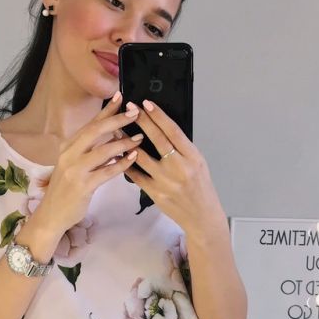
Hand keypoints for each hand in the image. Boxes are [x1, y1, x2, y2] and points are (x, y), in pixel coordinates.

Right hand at [36, 95, 142, 233]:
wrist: (52, 214)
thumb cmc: (66, 190)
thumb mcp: (74, 165)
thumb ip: (90, 152)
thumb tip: (113, 137)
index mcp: (67, 146)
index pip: (89, 124)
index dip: (106, 110)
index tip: (120, 97)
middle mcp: (69, 154)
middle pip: (95, 131)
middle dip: (116, 120)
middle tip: (135, 113)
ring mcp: (75, 170)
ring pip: (103, 151)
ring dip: (123, 143)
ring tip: (139, 138)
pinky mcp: (83, 185)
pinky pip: (107, 171)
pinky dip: (122, 164)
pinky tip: (133, 158)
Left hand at [123, 100, 223, 233]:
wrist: (201, 216)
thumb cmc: (200, 186)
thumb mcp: (198, 163)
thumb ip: (182, 148)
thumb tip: (163, 127)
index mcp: (192, 157)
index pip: (173, 131)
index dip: (158, 115)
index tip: (147, 103)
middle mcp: (179, 167)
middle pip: (157, 139)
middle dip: (141, 121)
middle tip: (130, 108)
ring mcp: (166, 181)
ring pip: (141, 156)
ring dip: (127, 141)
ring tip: (117, 129)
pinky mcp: (155, 193)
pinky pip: (136, 175)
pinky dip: (126, 163)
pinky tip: (118, 153)